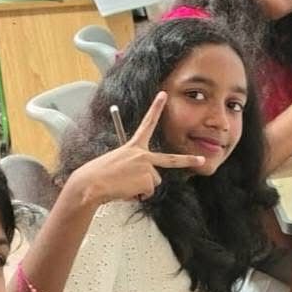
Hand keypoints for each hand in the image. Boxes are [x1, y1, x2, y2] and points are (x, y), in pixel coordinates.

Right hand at [64, 92, 205, 207]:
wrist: (91, 183)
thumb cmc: (100, 174)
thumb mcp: (118, 163)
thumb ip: (134, 166)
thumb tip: (145, 181)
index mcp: (133, 146)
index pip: (147, 123)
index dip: (155, 108)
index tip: (163, 95)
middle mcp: (142, 154)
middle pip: (170, 160)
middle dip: (188, 160)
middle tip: (201, 160)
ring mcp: (146, 167)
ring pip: (154, 183)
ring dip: (142, 188)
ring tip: (125, 185)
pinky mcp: (147, 180)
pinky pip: (148, 193)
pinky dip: (138, 196)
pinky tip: (126, 190)